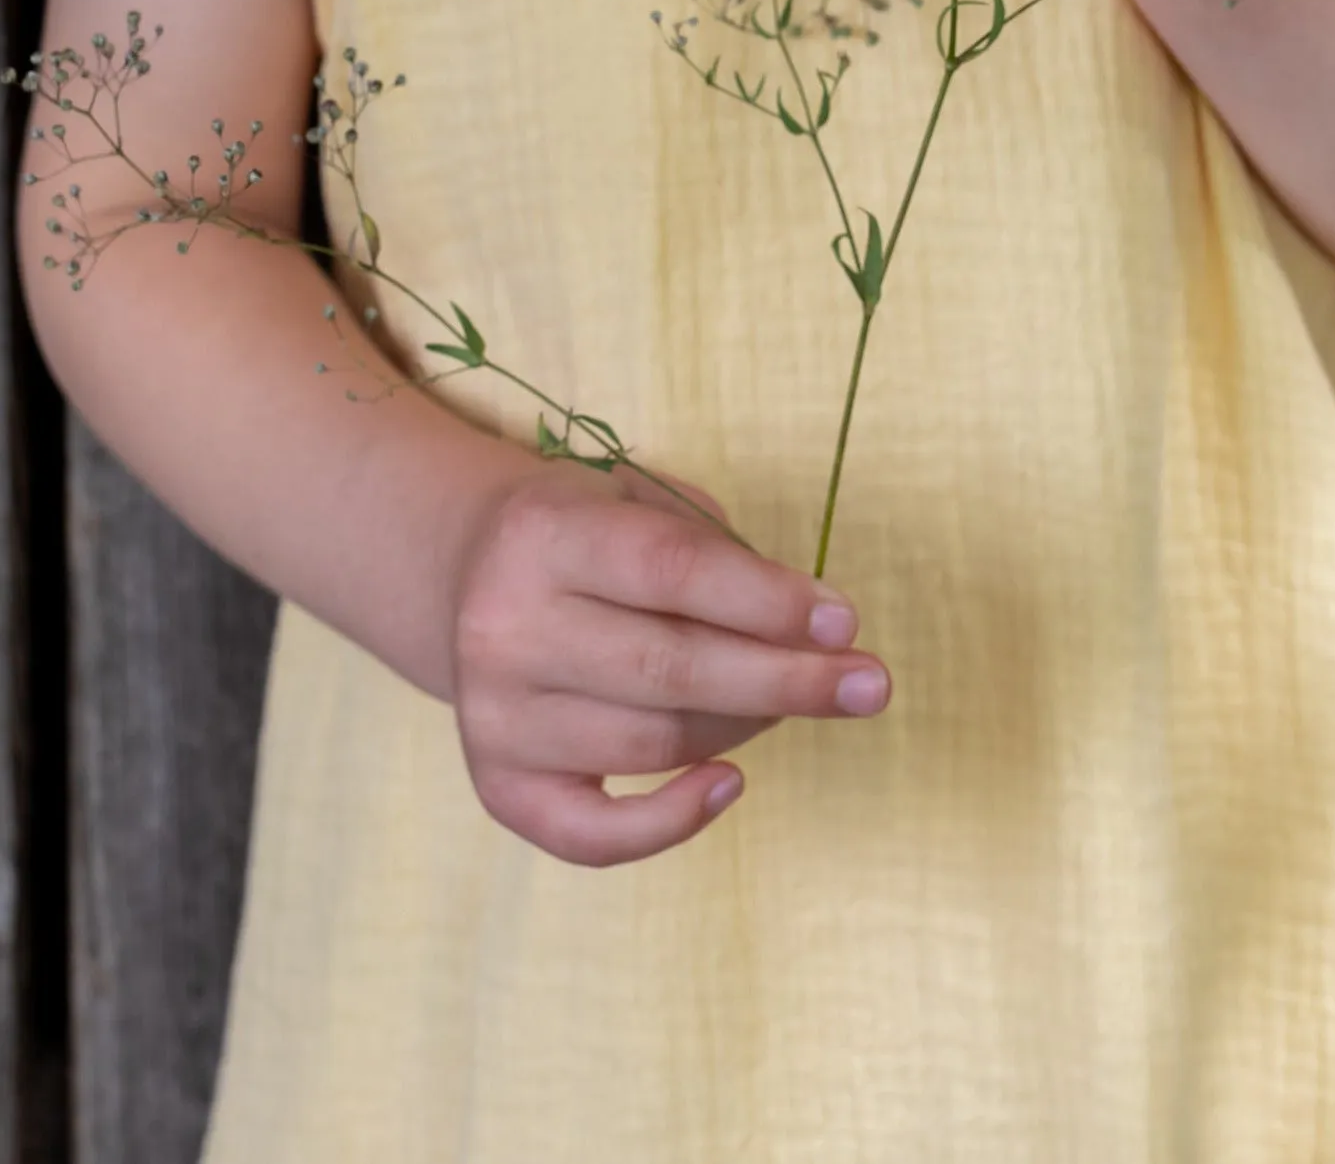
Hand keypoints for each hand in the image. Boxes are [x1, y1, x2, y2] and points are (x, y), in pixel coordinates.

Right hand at [446, 459, 888, 866]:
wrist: (466, 574)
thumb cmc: (588, 534)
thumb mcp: (639, 499)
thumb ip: (717, 549)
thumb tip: (813, 624)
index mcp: (544, 532)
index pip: (672, 569)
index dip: (767, 600)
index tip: (844, 622)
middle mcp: (504, 626)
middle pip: (669, 668)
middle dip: (785, 680)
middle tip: (869, 685)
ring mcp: (494, 717)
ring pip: (651, 745)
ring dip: (747, 729)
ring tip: (798, 699)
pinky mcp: (497, 787)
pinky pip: (592, 836)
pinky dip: (671, 822)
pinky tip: (728, 784)